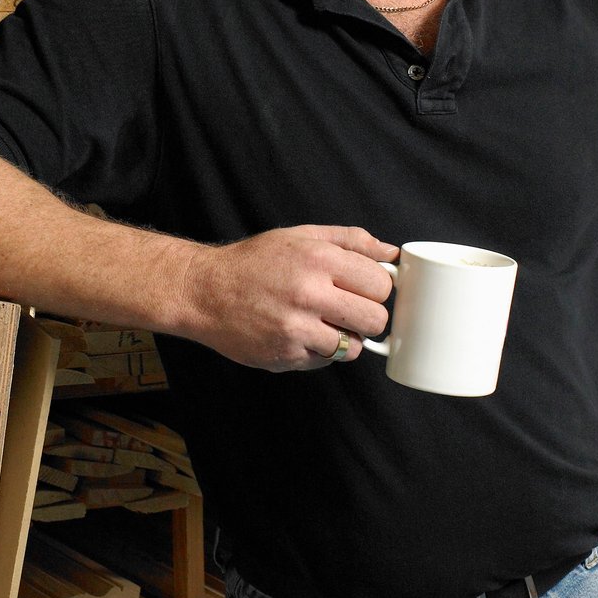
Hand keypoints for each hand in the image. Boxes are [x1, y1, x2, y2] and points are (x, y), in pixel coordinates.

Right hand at [174, 226, 398, 370]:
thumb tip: (392, 252)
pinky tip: (301, 333)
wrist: (205, 292)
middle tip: (350, 310)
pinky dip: (320, 351)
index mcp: (317, 259)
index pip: (381, 284)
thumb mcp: (300, 236)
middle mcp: (308, 293)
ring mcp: (296, 328)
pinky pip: (325, 361)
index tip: (365, 289)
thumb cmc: (254, 262)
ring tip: (323, 323)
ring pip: (353, 347)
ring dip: (344, 338)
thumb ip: (350, 240)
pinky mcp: (285, 355)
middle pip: (375, 319)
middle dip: (369, 317)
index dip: (378, 288)